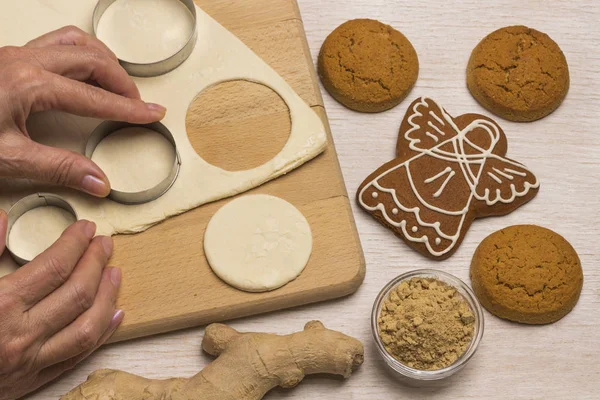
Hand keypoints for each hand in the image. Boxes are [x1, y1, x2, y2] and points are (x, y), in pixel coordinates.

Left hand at [0, 25, 165, 196]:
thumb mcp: (8, 158)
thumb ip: (58, 169)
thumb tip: (99, 181)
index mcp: (28, 84)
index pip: (94, 97)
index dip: (128, 108)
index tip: (154, 114)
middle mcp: (24, 61)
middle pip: (91, 60)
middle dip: (121, 82)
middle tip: (138, 104)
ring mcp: (15, 55)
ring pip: (74, 43)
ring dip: (102, 61)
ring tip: (117, 83)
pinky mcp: (7, 58)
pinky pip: (55, 43)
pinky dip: (79, 53)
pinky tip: (82, 72)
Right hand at [0, 211, 122, 399]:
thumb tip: (1, 219)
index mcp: (0, 307)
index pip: (54, 268)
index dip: (75, 244)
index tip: (86, 228)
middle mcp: (21, 336)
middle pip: (77, 294)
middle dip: (96, 263)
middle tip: (104, 244)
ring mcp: (30, 362)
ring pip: (87, 327)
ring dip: (108, 297)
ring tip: (115, 273)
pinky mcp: (32, 381)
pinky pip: (78, 357)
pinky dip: (101, 334)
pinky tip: (115, 315)